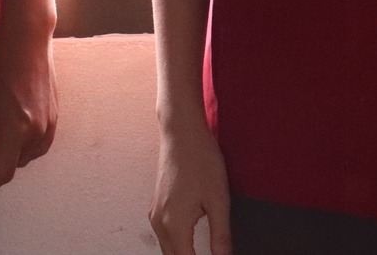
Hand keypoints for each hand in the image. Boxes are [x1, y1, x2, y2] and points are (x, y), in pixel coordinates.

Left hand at [0, 22, 57, 191]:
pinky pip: (40, 142)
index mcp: (17, 129)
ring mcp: (51, 124)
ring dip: (10, 152)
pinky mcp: (56, 115)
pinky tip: (12, 122)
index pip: (3, 173)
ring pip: (28, 155)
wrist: (27, 38)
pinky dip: (24, 143)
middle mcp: (38, 132)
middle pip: (15, 164)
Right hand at [150, 120, 231, 254]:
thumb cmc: (200, 159)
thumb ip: (221, 236)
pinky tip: (189, 244)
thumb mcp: (218, 200)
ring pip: (167, 249)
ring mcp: (155, 213)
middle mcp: (159, 222)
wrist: (182, 132)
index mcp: (174, 224)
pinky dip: (176, 246)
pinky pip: (163, 236)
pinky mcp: (156, 205)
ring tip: (200, 252)